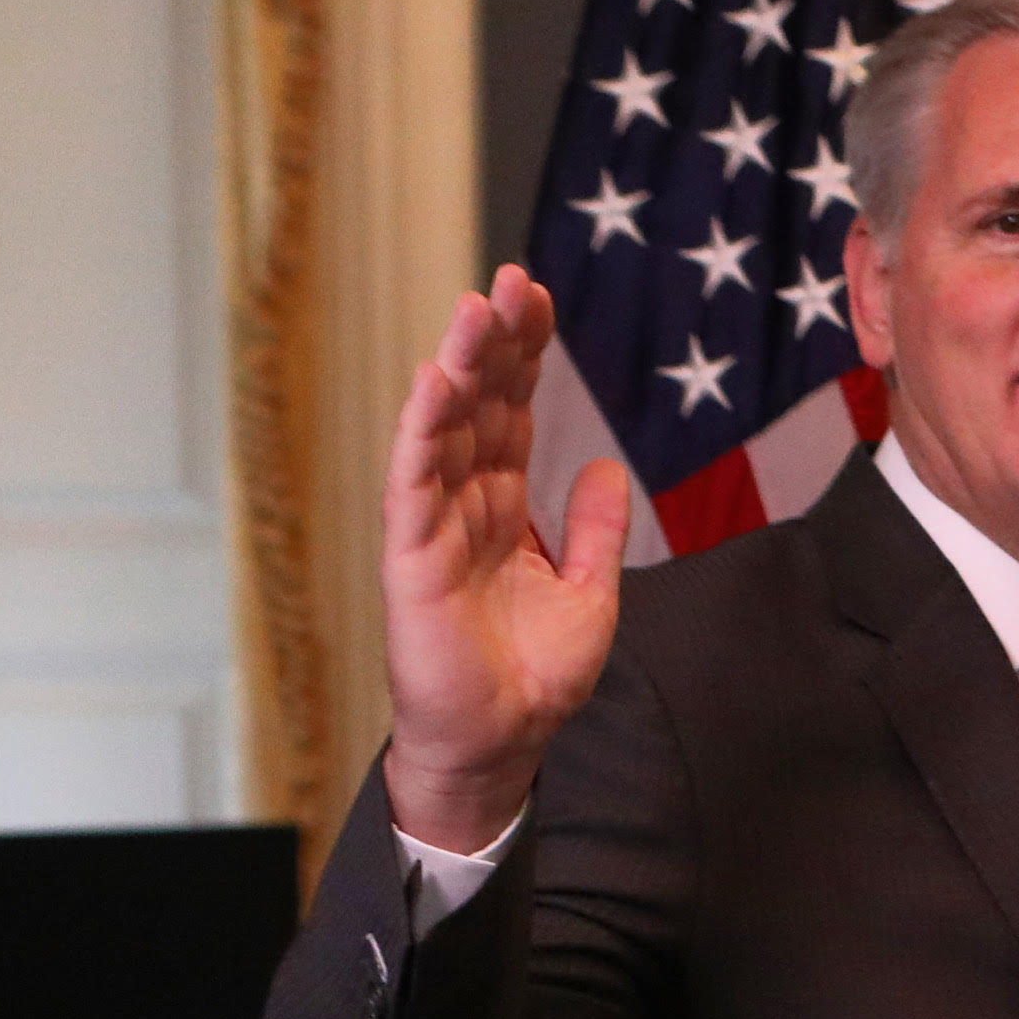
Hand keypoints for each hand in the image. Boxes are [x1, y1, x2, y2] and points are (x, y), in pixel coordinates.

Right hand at [380, 265, 633, 852]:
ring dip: (457, 366)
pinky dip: (424, 429)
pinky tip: (435, 380)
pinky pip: (414, 480)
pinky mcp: (411, 554)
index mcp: (506, 506)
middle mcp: (465, 502)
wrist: (503, 740)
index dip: (525, 356)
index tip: (539, 298)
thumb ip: (597, 531)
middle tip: (511, 279)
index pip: (514, 412)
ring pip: (444, 428)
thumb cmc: (535, 674)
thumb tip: (606, 467)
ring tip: (475, 307)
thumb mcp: (592, 593)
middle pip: (480, 405)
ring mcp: (434, 523)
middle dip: (495, 342)